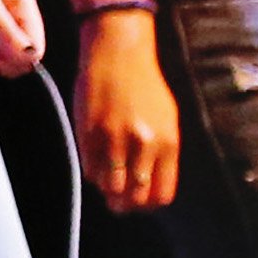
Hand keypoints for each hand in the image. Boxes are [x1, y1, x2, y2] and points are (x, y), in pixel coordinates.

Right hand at [72, 9, 178, 211]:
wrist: (119, 52)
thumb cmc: (144, 86)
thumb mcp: (167, 119)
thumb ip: (163, 155)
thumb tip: (152, 189)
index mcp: (167, 142)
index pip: (160, 195)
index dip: (148, 204)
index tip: (140, 200)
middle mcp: (143, 144)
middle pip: (133, 197)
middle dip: (125, 203)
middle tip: (119, 197)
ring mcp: (115, 139)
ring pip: (109, 187)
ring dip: (107, 187)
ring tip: (108, 174)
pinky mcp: (90, 133)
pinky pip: (89, 170)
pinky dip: (93, 171)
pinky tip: (97, 157)